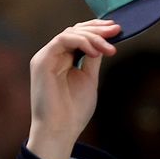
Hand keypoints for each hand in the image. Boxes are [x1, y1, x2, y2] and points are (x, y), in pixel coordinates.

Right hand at [27, 20, 119, 158]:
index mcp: (63, 60)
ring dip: (93, 37)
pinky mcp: (41, 60)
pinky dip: (81, 42)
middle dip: (97, 28)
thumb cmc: (74, 111)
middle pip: (74, 30)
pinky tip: (95, 51)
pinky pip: (62, 40)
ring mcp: (46, 57)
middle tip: (116, 29)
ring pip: (70, 33)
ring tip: (109, 48)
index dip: (97, 31)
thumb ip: (93, 59)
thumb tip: (103, 42)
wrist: (60, 130)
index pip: (79, 37)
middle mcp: (53, 56)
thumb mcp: (89, 79)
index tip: (117, 30)